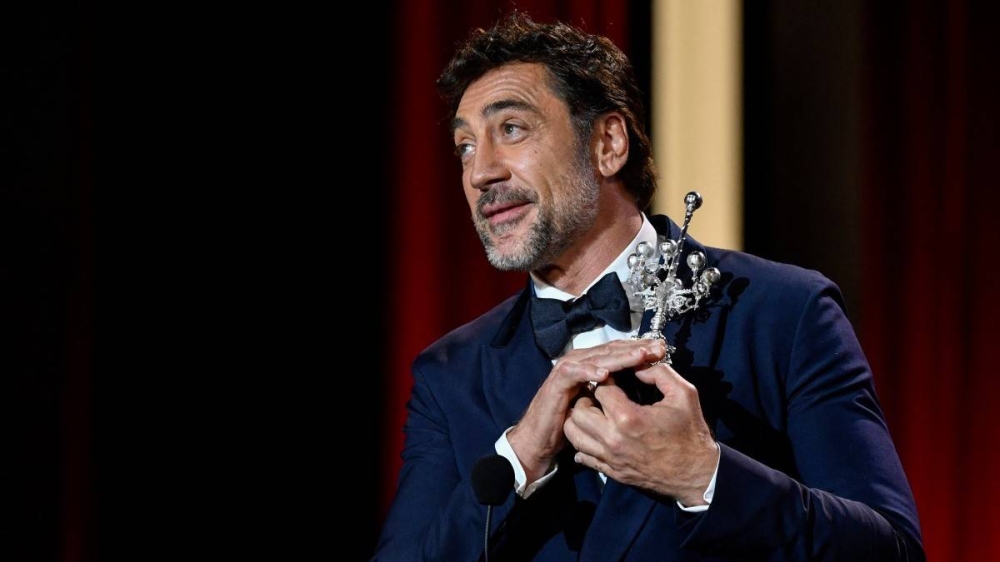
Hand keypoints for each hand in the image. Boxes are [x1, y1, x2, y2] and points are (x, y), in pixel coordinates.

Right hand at [507, 339, 667, 484]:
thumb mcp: (599, 403)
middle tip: (659, 349)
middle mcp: (581, 361)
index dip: (642, 349)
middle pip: (612, 349)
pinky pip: (574, 373)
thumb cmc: (572, 420)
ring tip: (640, 356)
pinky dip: (589, 372)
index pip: (620, 350)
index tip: (664, 351)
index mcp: (593, 364)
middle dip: (637, 348)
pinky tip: (605, 374)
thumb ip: (615, 390)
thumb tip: (642, 382)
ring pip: (598, 357)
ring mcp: (568, 369)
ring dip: (619, 357)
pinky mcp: (557, 382)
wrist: (541, 437)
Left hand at [563, 362, 718, 505]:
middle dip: (587, 397)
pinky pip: (582, 456)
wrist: (696, 474)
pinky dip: (583, 443)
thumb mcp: (684, 394)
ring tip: (596, 413)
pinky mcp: (611, 471)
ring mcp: (610, 458)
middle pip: (579, 410)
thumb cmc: (691, 433)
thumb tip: (637, 366)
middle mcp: (613, 439)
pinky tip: (596, 434)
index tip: (615, 379)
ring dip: (580, 420)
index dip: (606, 379)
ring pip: (573, 434)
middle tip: (601, 395)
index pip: (600, 389)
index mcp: (628, 417)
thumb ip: (659, 373)